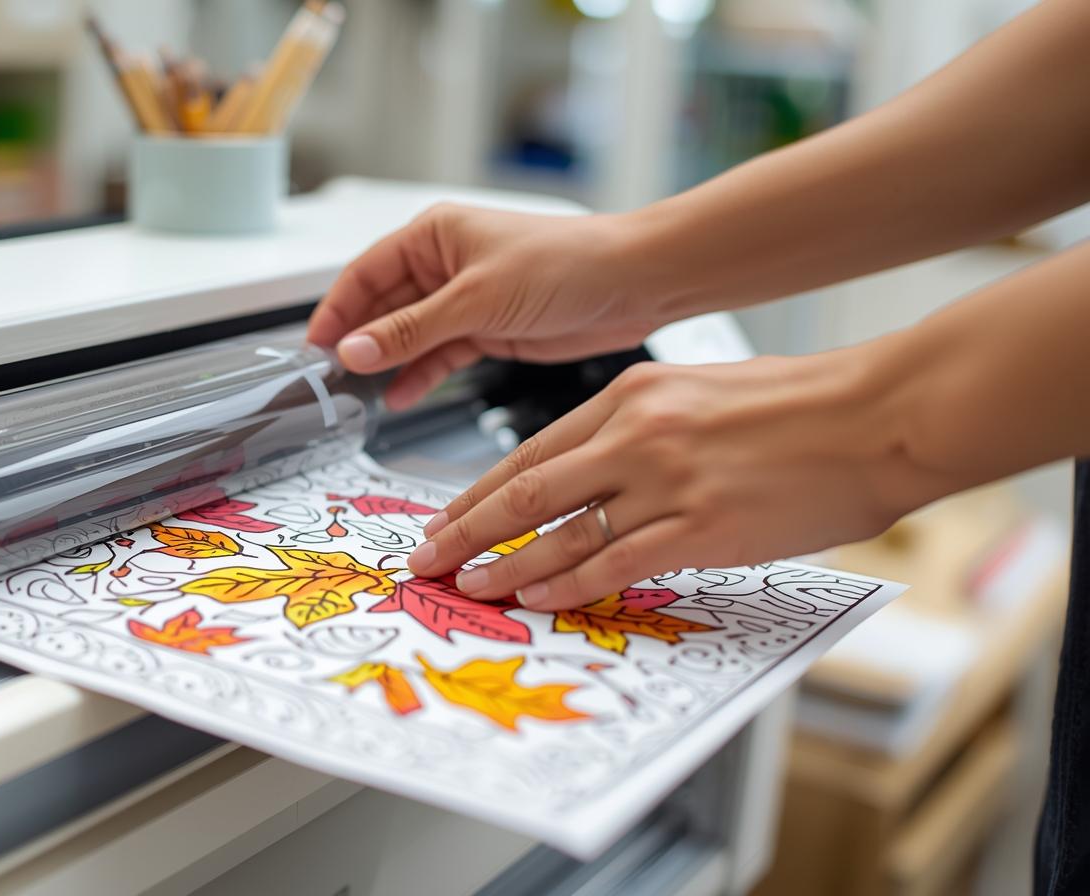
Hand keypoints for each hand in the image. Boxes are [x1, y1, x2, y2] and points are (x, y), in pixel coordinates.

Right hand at [307, 202, 664, 409]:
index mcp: (433, 235)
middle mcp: (443, 264)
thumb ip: (411, 330)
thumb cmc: (565, 264)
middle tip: (329, 379)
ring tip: (358, 395)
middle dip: (358, 341)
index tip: (313, 347)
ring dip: (387, 362)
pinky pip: (440, 354)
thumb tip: (354, 350)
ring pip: (409, 335)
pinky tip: (400, 397)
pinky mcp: (488, 329)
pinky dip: (420, 374)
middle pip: (382, 306)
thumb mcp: (476, 300)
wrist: (632, 283)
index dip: (336, 311)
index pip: (364, 274)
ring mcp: (465, 299)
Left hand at [405, 348, 956, 609]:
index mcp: (630, 396)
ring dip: (506, 564)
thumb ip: (644, 429)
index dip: (481, 491)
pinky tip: (537, 599)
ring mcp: (666, 482)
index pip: (532, 451)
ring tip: (469, 587)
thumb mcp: (701, 393)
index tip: (448, 516)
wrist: (877, 414)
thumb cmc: (802, 405)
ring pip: (559, 530)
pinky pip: (615, 561)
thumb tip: (600, 468)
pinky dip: (568, 584)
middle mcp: (636, 435)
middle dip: (468, 529)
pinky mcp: (703, 527)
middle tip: (429, 557)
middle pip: (526, 489)